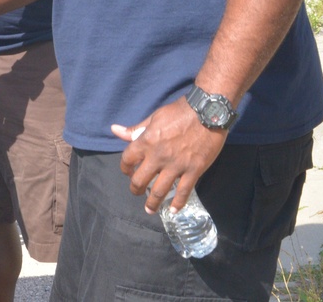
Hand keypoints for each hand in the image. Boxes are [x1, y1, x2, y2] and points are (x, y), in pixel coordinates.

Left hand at [111, 97, 227, 213]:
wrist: (207, 112)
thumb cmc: (178, 112)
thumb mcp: (153, 117)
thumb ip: (135, 129)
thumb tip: (114, 130)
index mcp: (146, 142)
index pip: (127, 160)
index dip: (125, 168)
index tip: (128, 172)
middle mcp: (158, 157)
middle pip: (140, 179)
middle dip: (135, 189)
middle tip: (137, 193)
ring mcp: (176, 166)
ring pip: (160, 190)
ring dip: (153, 202)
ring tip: (150, 209)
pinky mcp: (193, 171)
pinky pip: (183, 191)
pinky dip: (178, 203)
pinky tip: (174, 210)